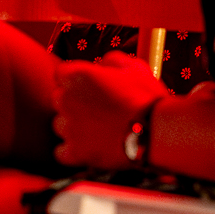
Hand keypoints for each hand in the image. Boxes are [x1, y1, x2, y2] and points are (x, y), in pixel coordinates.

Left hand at [53, 52, 167, 167]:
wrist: (156, 132)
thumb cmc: (145, 97)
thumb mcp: (132, 66)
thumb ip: (110, 61)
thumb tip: (102, 65)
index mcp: (76, 75)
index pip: (61, 75)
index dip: (75, 81)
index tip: (89, 88)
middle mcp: (65, 99)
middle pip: (59, 99)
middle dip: (74, 103)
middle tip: (97, 110)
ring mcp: (68, 127)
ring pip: (60, 126)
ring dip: (74, 128)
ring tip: (98, 131)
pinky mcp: (74, 152)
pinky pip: (61, 152)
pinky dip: (73, 152)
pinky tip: (90, 148)